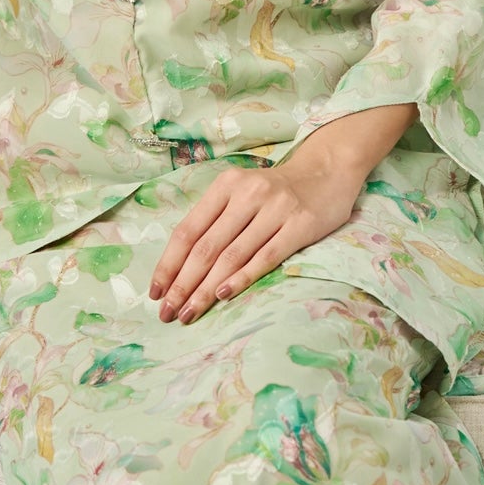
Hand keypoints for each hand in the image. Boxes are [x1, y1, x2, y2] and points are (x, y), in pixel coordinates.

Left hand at [147, 150, 368, 324]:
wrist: (327, 171)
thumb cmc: (276, 190)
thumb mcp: (241, 193)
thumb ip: (215, 220)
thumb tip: (180, 265)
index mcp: (226, 185)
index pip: (188, 229)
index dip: (169, 263)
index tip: (155, 292)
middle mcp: (248, 194)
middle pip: (206, 247)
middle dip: (183, 284)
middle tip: (168, 312)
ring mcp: (275, 209)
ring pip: (232, 255)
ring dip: (206, 289)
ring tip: (189, 313)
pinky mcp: (300, 225)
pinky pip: (265, 257)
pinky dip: (242, 278)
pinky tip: (223, 296)